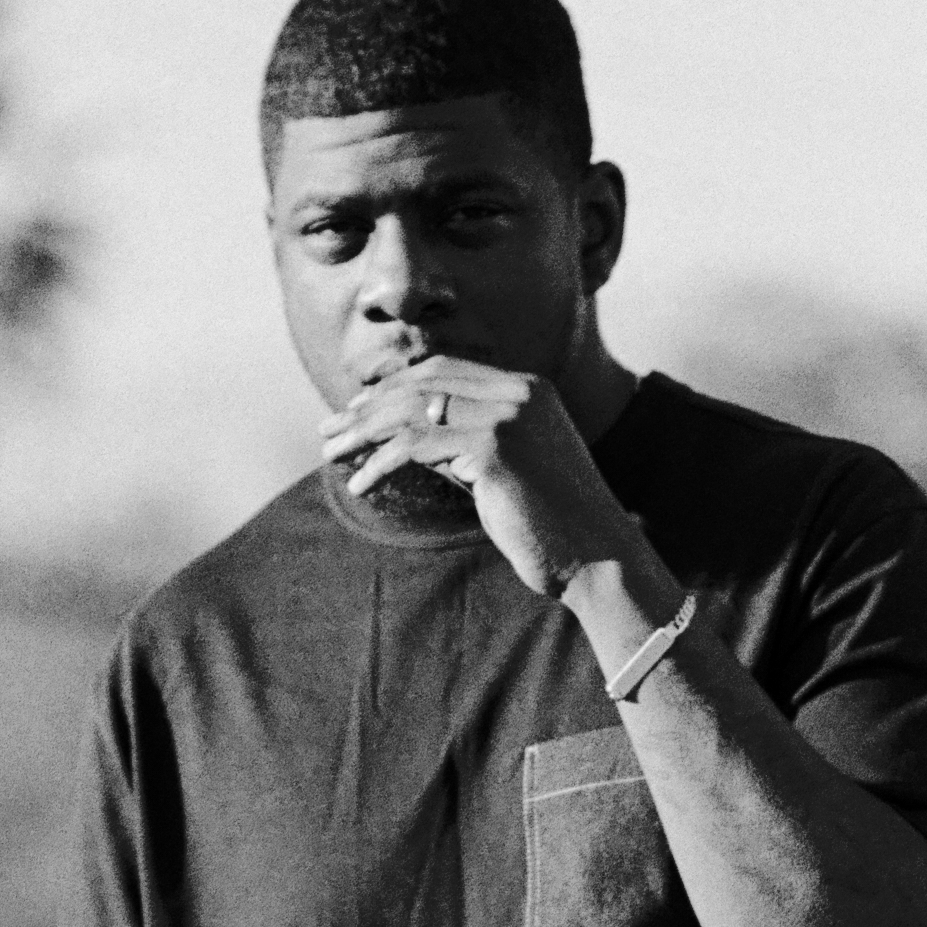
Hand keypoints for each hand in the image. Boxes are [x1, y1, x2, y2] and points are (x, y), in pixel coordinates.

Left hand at [325, 355, 625, 601]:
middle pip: (422, 383)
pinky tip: (358, 483)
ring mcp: (508, 416)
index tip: (356, 409)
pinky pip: (417, 447)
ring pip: (413, 410)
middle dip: (368, 406)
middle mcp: (519, 391)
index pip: (443, 370)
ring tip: (329, 453)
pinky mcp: (494, 448)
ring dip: (363, 431)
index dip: (393, 387)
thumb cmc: (551, 525)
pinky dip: (380, 463)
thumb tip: (406, 439)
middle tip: (329, 431)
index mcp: (528, 388)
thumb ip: (464, 445)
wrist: (597, 556)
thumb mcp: (504, 471)